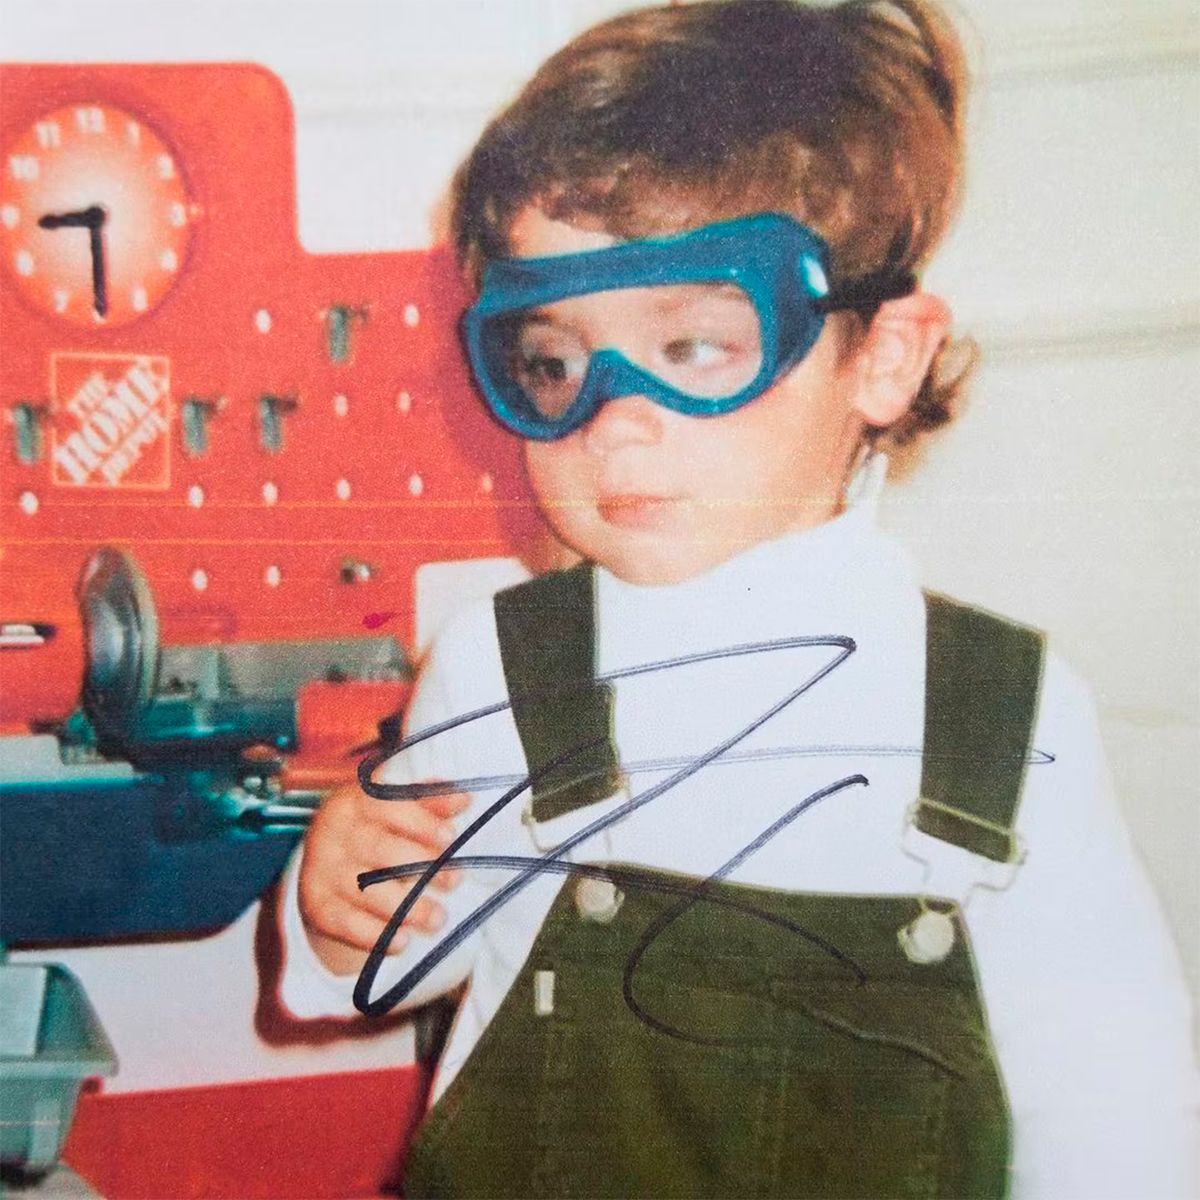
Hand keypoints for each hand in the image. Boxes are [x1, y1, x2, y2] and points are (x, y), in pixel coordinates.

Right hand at [297, 779, 468, 975]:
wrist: (326, 863)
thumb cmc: (375, 828)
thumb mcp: (396, 809)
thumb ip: (429, 803)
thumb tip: (463, 799)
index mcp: (353, 801)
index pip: (386, 805)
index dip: (421, 821)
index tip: (450, 837)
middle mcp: (331, 832)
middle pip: (378, 848)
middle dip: (421, 866)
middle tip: (454, 881)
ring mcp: (320, 870)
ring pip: (365, 891)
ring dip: (406, 908)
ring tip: (438, 918)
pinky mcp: (316, 905)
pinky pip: (346, 924)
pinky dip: (376, 936)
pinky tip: (402, 941)